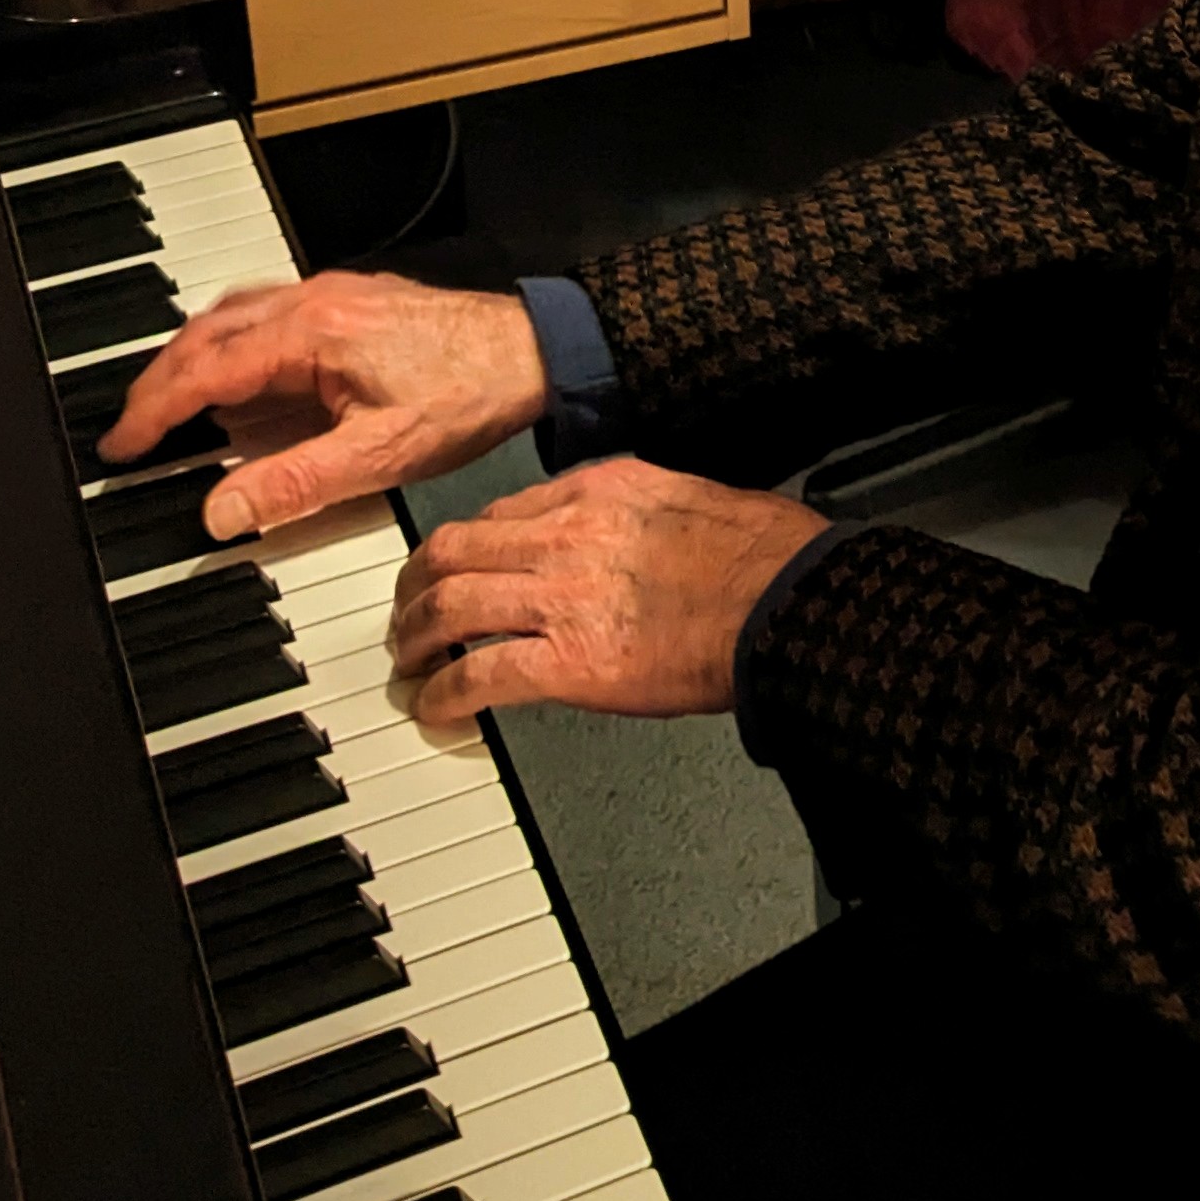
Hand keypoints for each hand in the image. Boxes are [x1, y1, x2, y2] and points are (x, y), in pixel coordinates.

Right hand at [101, 273, 551, 542]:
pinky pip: (267, 314)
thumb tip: (222, 512)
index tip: (120, 445)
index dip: (153, 411)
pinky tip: (238, 373)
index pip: (203, 371)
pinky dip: (232, 344)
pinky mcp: (352, 302)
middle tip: (131, 430)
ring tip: (168, 403)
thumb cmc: (471, 391)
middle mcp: (313, 302)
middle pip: (206, 336)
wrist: (536, 351)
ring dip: (192, 357)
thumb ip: (295, 484)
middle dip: (159, 382)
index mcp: (310, 332)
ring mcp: (333, 296)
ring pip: (232, 318)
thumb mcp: (381, 454)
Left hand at [390, 458, 829, 728]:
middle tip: (407, 618)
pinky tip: (437, 709)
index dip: (464, 547)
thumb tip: (614, 523)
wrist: (792, 604)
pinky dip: (445, 694)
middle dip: (416, 588)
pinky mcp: (570, 662)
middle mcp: (568, 535)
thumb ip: (635, 506)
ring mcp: (564, 597)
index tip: (457, 569)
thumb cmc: (765, 557)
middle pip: (453, 552)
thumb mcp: (690, 496)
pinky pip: (479, 675)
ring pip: (449, 608)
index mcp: (599, 491)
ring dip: (416, 640)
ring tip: (410, 666)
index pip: (499, 512)